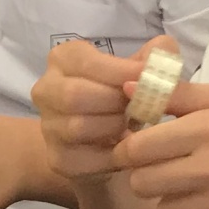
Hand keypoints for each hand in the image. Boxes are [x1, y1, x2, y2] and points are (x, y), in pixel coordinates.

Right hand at [32, 40, 154, 181]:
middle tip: (140, 108)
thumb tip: (163, 50)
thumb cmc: (120, 95)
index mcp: (64, 58)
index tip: (151, 82)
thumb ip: (155, 55)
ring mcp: (48, 125)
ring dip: (113, 128)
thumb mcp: (138, 70)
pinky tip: (126, 149)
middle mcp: (46, 89)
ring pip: (78, 127)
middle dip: (114, 103)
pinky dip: (113, 155)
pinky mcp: (57, 158)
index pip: (88, 63)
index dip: (123, 73)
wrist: (99, 140)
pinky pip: (85, 158)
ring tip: (132, 126)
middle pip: (75, 95)